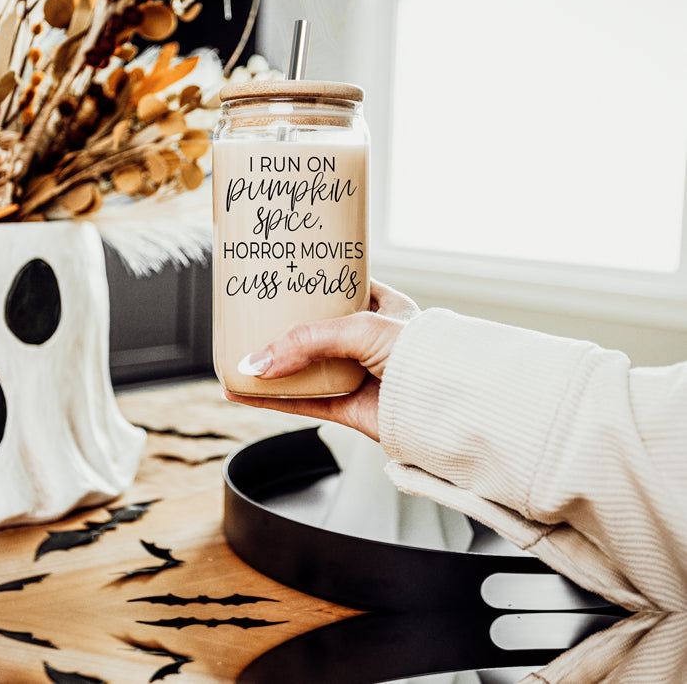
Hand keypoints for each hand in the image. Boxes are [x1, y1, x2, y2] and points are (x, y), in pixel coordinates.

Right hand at [223, 281, 418, 440]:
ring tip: (237, 356)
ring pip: (301, 368)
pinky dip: (269, 398)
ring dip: (269, 365)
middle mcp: (367, 341)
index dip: (308, 283)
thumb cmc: (424, 356)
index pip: (337, 288)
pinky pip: (300, 402)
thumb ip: (307, 341)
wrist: (450, 409)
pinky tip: (241, 391)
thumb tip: (257, 362)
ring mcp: (356, 374)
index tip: (277, 278)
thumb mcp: (361, 329)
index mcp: (381, 308)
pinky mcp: (347, 409)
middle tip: (248, 318)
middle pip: (313, 331)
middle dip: (281, 327)